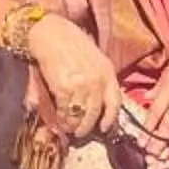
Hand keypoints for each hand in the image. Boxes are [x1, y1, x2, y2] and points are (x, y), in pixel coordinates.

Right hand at [26, 14, 122, 138]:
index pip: (115, 102)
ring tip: (69, 126)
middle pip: (95, 113)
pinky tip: (60, 118)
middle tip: (81, 133)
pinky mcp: (63, 88)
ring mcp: (80, 85)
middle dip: (87, 127)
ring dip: (73, 125)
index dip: (110, 119)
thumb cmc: (74, 46)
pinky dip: (62, 118)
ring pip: (79, 115)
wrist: (53, 35)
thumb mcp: (96, 60)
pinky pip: (64, 111)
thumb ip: (101, 80)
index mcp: (107, 72)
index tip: (105, 129)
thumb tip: (99, 106)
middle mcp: (96, 80)